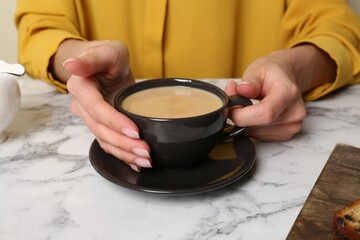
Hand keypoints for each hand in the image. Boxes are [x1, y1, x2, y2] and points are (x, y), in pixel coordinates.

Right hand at [61, 40, 151, 170]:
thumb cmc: (109, 56)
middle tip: (146, 152)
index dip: (114, 121)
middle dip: (123, 144)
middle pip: (101, 130)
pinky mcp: (101, 125)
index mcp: (81, 87)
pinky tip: (136, 163)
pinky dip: (122, 155)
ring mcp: (90, 118)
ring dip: (124, 154)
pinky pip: (109, 143)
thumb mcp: (108, 51)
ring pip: (105, 141)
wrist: (106, 65)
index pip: (97, 109)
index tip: (135, 131)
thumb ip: (92, 58)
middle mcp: (82, 106)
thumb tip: (70, 64)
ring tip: (146, 161)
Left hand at [225, 51, 306, 140]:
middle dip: (240, 116)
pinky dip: (252, 127)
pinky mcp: (286, 134)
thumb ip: (249, 82)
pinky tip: (254, 115)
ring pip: (256, 133)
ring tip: (247, 106)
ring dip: (245, 123)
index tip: (231, 105)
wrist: (285, 77)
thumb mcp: (258, 70)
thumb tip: (241, 90)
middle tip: (236, 102)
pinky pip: (260, 137)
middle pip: (259, 125)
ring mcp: (292, 125)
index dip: (242, 114)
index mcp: (288, 93)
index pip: (265, 113)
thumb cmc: (271, 73)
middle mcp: (295, 112)